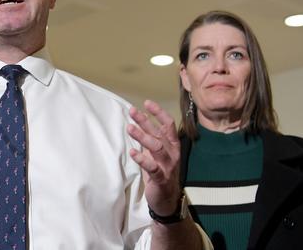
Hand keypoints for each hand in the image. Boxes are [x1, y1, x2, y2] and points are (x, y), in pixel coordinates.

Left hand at [127, 100, 181, 215]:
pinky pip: (152, 167)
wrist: (167, 200)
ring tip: (129, 128)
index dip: (158, 113)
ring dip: (143, 137)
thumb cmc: (161, 172)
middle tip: (132, 111)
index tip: (147, 103)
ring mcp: (168, 166)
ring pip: (157, 148)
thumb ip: (151, 138)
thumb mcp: (156, 153)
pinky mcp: (161, 179)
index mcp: (173, 145)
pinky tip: (132, 153)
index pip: (168, 125)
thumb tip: (140, 120)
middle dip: (145, 121)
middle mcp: (172, 153)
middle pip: (159, 133)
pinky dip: (142, 159)